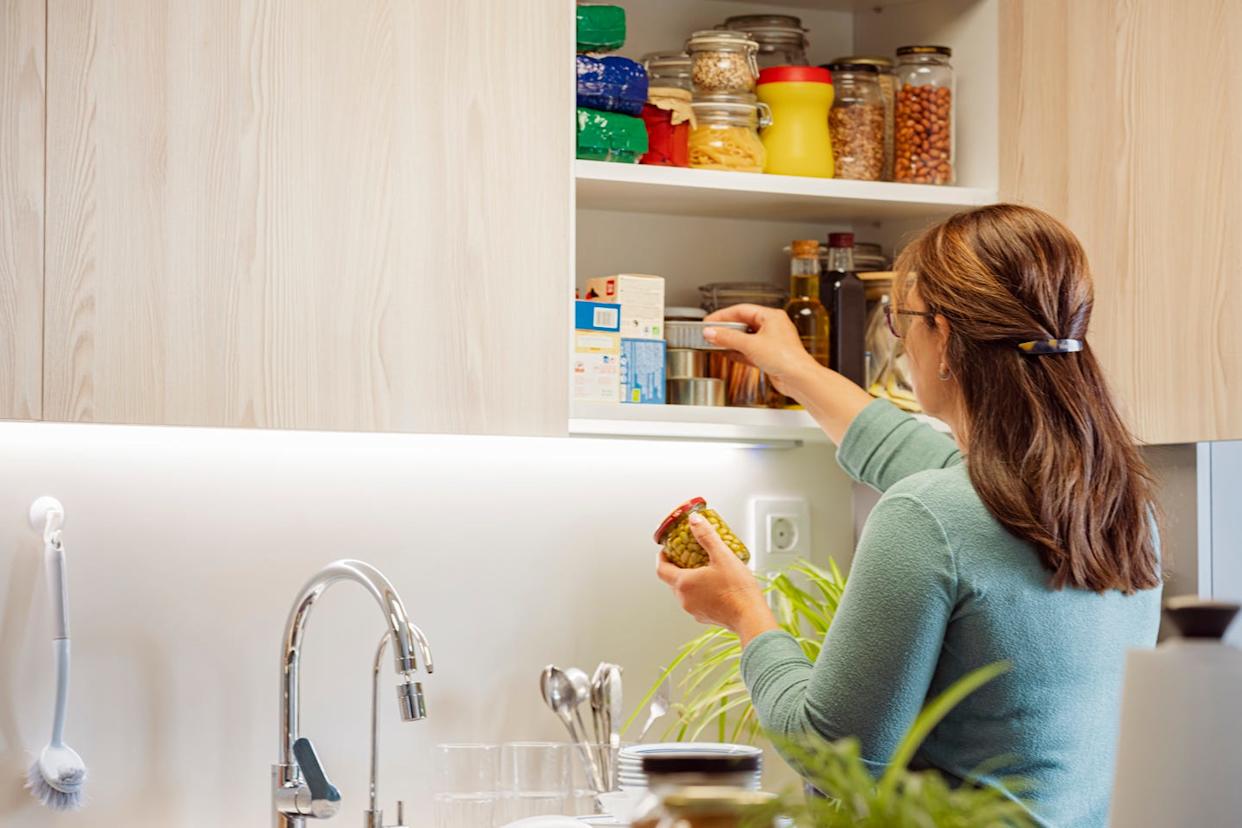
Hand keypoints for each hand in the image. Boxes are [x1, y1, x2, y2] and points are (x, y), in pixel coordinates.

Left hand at [657, 512, 777, 645]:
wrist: (751, 617)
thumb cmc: (737, 590)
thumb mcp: (722, 556)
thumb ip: (706, 536)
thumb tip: (695, 521)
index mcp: (684, 583)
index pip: (661, 569)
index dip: (662, 557)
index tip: (668, 550)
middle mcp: (684, 599)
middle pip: (672, 579)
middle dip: (678, 566)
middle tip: (690, 555)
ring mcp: (694, 610)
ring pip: (685, 591)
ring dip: (691, 579)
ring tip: (706, 568)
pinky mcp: (705, 617)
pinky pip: (696, 600)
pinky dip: (700, 590)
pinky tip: (716, 584)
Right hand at [703, 305, 823, 398]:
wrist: (799, 379)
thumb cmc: (786, 358)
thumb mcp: (751, 345)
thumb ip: (728, 338)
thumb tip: (711, 332)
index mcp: (771, 316)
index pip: (741, 310)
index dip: (723, 315)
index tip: (709, 320)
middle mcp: (772, 327)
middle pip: (743, 324)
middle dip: (726, 329)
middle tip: (711, 332)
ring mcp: (771, 342)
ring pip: (746, 338)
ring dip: (731, 341)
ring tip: (716, 343)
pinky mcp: (770, 356)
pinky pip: (750, 350)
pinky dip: (738, 352)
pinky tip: (728, 353)